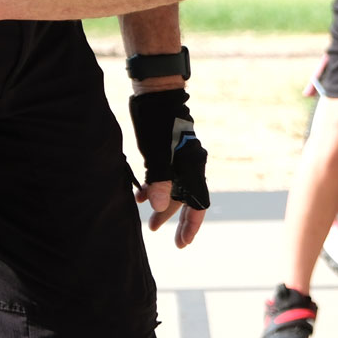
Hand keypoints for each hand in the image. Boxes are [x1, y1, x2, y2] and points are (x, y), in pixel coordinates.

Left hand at [129, 89, 208, 248]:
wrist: (156, 94)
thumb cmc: (157, 122)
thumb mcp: (157, 153)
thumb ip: (160, 181)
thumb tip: (160, 207)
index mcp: (191, 168)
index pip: (197, 203)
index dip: (191, 225)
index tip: (182, 243)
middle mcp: (188, 166)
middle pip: (186, 200)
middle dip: (177, 221)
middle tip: (171, 241)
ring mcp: (177, 160)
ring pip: (173, 190)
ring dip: (163, 207)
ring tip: (151, 225)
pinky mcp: (165, 153)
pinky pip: (163, 178)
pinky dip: (153, 190)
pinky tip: (140, 197)